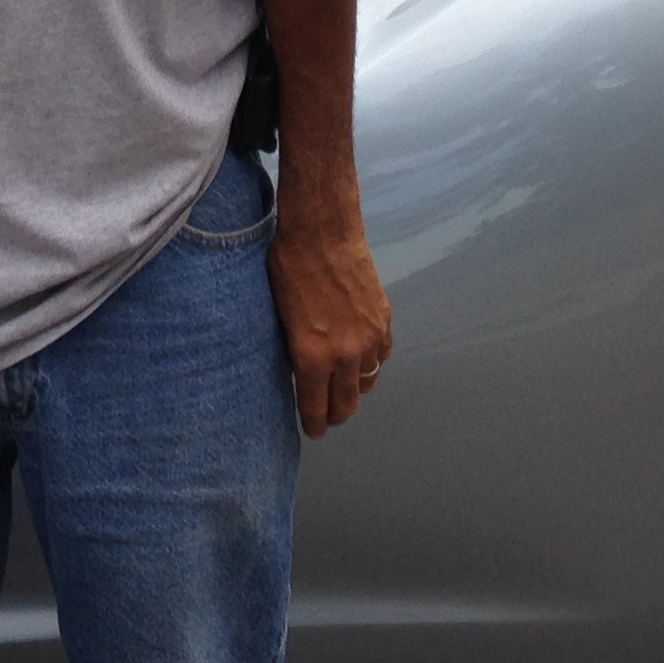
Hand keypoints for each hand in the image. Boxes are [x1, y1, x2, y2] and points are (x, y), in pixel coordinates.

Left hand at [270, 222, 392, 438]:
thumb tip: (300, 369)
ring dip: (355, 388)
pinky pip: (382, 355)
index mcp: (311, 357)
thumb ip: (294, 348)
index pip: (316, 408)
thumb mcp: (279, 315)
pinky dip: (372, 360)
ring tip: (344, 385)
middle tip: (327, 414)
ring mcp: (369, 339)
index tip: (314, 430)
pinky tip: (360, 353)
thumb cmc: (288, 267)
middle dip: (335, 414)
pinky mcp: (383, 321)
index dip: (315, 424)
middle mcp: (344, 355)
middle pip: (347, 405)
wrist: (323, 232)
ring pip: (368, 382)